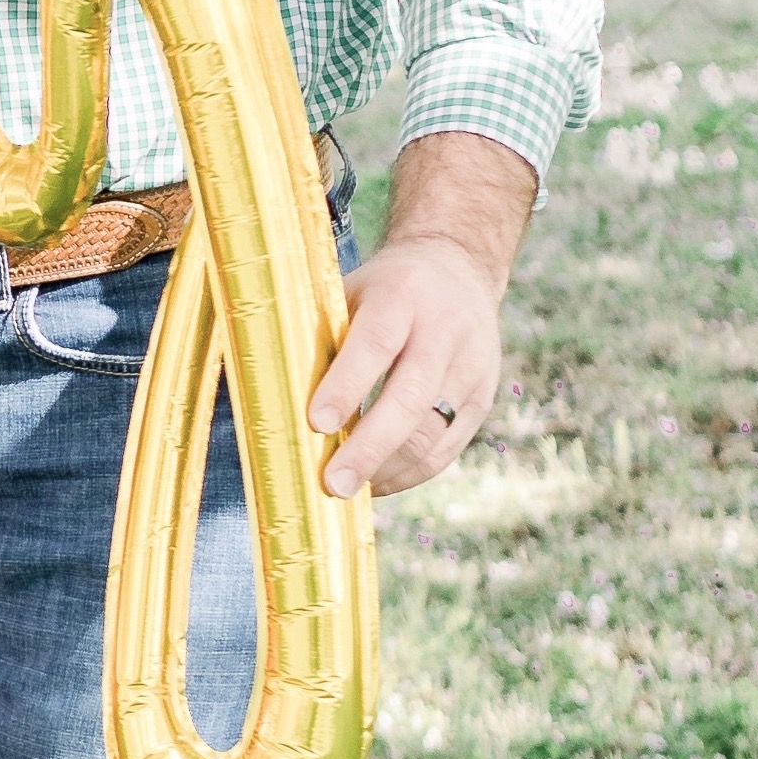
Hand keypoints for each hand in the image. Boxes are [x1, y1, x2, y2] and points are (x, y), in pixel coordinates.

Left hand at [306, 131, 534, 500]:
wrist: (459, 268)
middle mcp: (443, 332)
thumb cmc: (384, 289)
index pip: (375, 344)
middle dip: (369, 447)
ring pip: (433, 431)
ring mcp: (470, 368)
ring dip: (388, 468)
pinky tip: (378, 482)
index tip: (316, 424)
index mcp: (401, 296)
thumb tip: (275, 393)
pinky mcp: (482, 399)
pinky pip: (448, 448)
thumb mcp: (352, 290)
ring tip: (350, 490)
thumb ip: (325, 335)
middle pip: (410, 398)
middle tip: (333, 484)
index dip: (346, 385)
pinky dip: (411, 473)